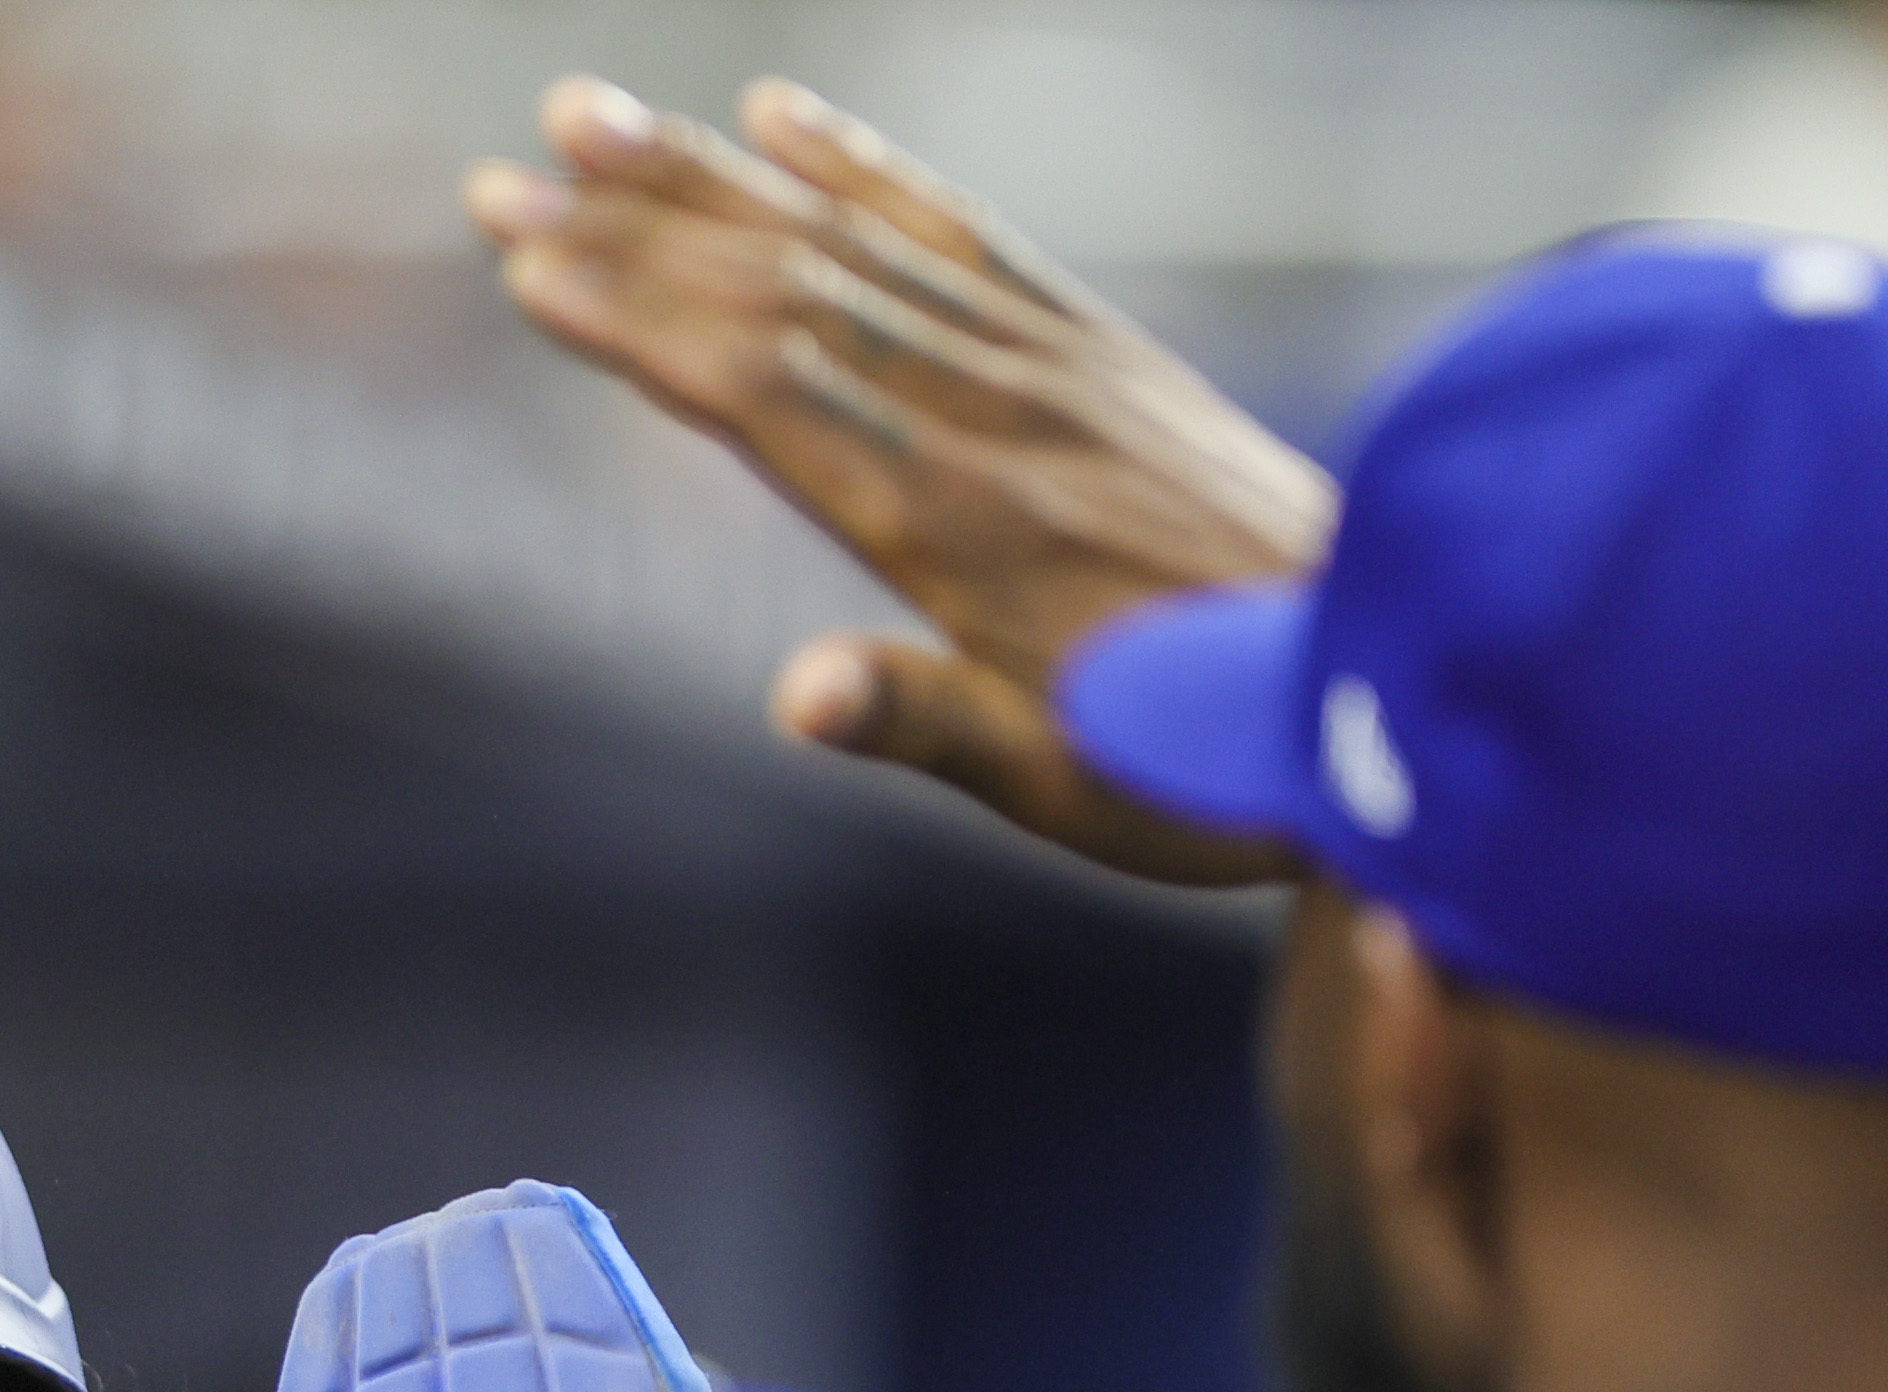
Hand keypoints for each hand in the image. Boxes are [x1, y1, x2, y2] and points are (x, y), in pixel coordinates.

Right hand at [471, 76, 1331, 883]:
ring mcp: (1043, 364)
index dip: (637, 323)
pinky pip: (960, 232)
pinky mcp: (1092, 346)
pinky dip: (867, 169)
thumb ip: (920, 723)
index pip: (761, 392)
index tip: (526, 264)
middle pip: (777, 292)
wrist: (1384, 676)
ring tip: (594, 120)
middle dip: (631, 229)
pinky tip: (790, 115)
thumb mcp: (1053, 779)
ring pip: (846, 242)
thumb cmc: (1198, 761)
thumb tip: (794, 699)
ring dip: (709, 179)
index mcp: (951, 521)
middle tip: (503, 170)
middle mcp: (987, 414)